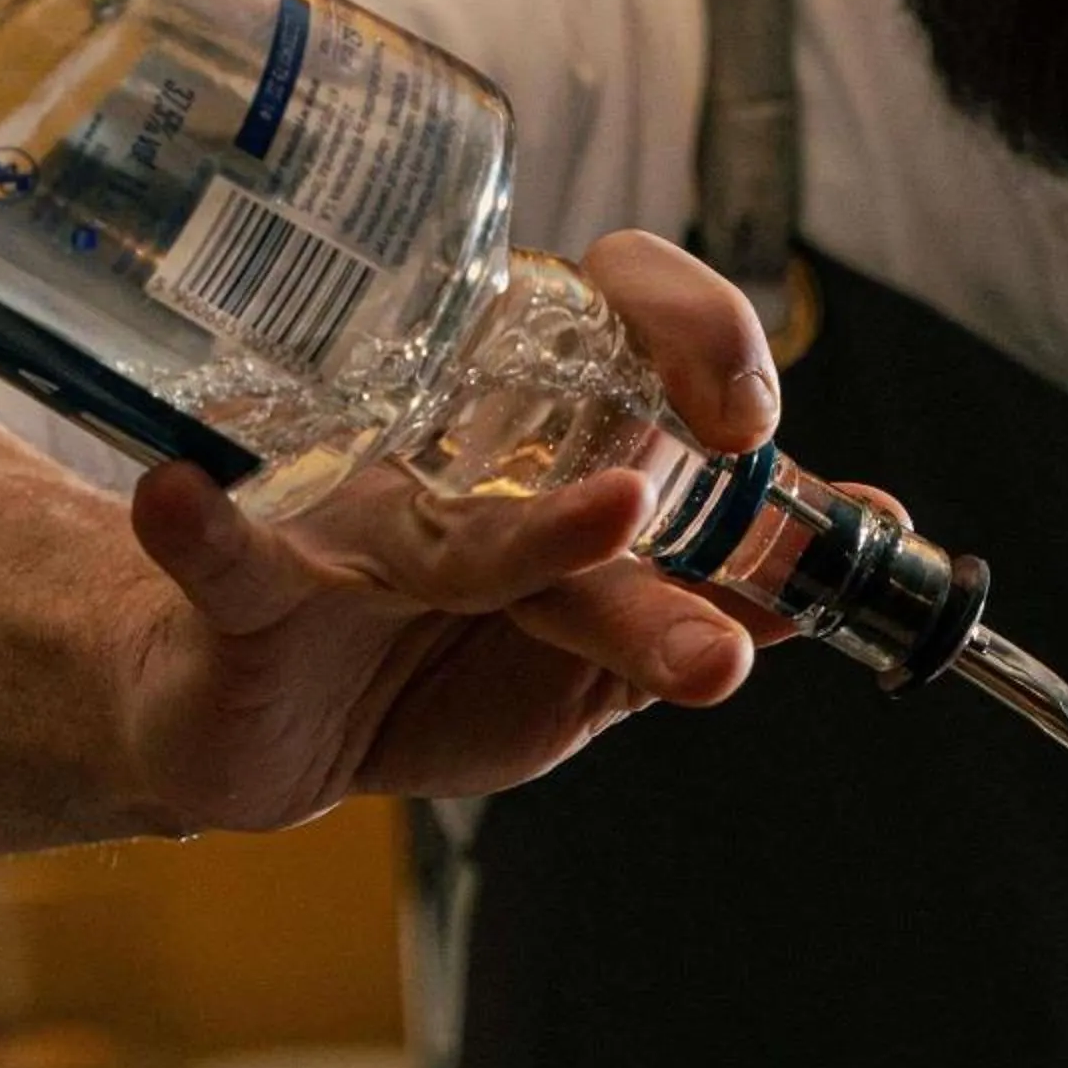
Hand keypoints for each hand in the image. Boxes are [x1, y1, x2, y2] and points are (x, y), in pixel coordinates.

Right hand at [116, 231, 787, 825]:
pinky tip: (190, 495)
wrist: (256, 737)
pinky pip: (222, 553)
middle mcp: (458, 456)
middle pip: (566, 420)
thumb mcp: (594, 655)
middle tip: (738, 458)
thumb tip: (877, 527)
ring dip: (533, 530)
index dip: (711, 345)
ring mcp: (352, 517)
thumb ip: (723, 595)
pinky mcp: (248, 590)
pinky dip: (203, 527)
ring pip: (458, 528)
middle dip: (668, 451)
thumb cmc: (427, 673)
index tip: (763, 428)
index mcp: (548, 451)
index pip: (634, 330)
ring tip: (613, 515)